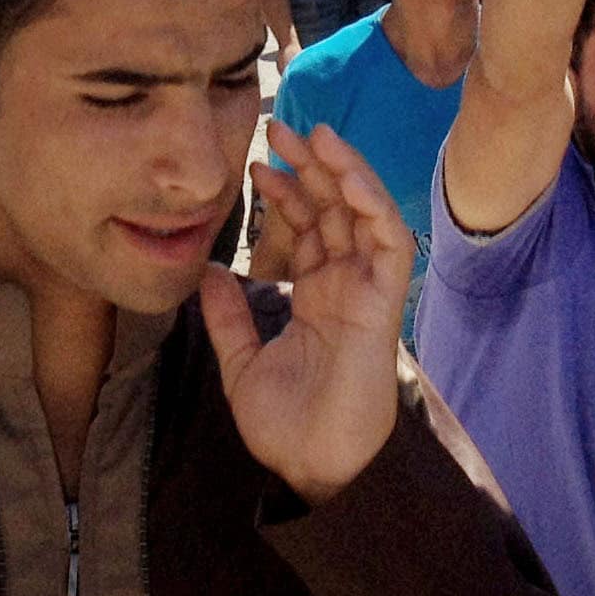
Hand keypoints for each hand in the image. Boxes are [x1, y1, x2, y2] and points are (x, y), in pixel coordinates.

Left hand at [201, 121, 408, 504]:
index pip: (308, 228)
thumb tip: (206, 269)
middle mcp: (345, 285)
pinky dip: (372, 203)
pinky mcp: (384, 301)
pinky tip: (346, 175)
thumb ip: (228, 317)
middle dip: (310, 166)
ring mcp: (367, 290)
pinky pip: (388, 241)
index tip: (255, 164)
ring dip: (342, 170)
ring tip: (314, 135)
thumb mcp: (242, 363)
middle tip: (278, 127)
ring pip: (363, 213)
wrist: (314, 468)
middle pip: (334, 209)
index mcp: (317, 296)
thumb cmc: (287, 426)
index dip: (286, 193)